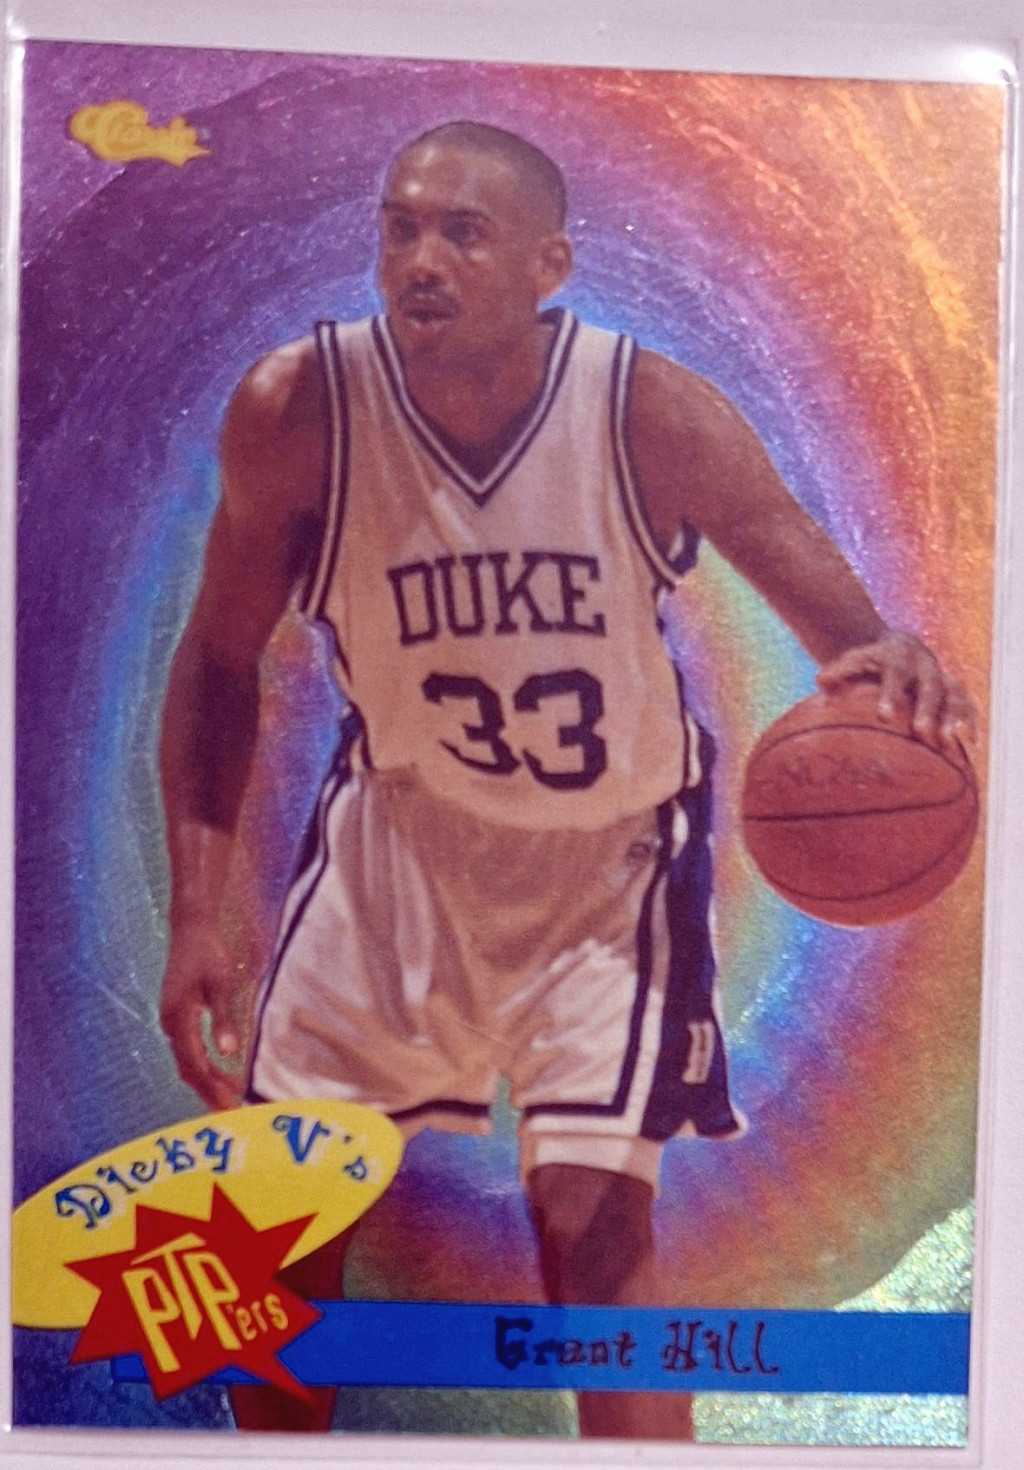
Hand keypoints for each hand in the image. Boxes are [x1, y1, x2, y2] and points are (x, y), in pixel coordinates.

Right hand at [159, 918, 247, 1109]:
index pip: (194, 1065)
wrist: (191, 927)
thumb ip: (223, 1018)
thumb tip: (230, 1053)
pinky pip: (188, 1050)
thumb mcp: (220, 983)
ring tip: (232, 1095)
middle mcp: (170, 1024)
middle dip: (209, 1092)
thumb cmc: (208, 953)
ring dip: (207, 1080)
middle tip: (233, 1111)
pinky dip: (204, 1065)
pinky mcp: (177, 1016)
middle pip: (188, 1069)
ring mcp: (171, 1020)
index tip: (230, 1107)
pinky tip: (221, 1071)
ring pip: (187, 1061)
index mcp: (178, 1018)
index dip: (212, 1089)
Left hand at [816, 629, 977, 751]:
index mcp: (899, 655)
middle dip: (928, 708)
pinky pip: (967, 705)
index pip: (896, 673)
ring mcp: (943, 676)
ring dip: (954, 717)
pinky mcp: (954, 690)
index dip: (891, 693)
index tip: (884, 715)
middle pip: (931, 685)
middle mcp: (926, 664)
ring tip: (950, 741)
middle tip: (922, 732)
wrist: (899, 648)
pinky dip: (970, 722)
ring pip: (954, 695)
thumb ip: (839, 671)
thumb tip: (820, 682)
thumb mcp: (853, 661)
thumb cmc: (869, 663)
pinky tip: (972, 745)